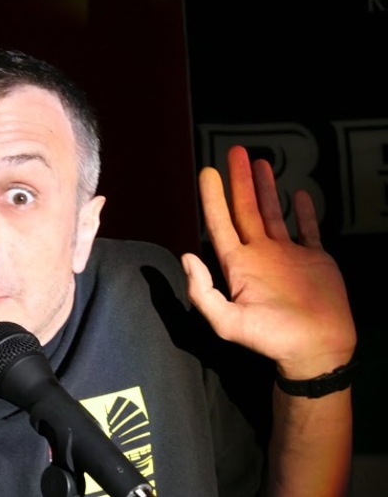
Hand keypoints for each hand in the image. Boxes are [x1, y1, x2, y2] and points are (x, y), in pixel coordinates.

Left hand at [181, 146, 355, 378]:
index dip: (213, 198)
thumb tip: (187, 257)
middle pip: (245, 210)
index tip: (208, 172)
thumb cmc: (271, 339)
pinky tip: (298, 193)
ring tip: (261, 163)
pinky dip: (305, 211)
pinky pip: (309, 229)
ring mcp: (287, 256)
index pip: (220, 224)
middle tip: (235, 153)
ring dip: (266, 189)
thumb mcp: (227, 322)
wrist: (316, 350)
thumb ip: (203, 292)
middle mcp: (259, 255)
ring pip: (273, 213)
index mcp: (238, 266)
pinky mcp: (314, 259)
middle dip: (239, 182)